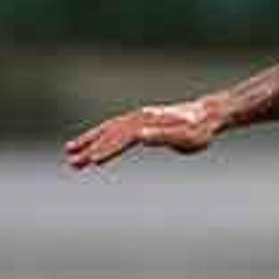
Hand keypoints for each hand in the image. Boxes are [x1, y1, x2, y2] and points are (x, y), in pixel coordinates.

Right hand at [65, 97, 226, 169]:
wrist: (208, 115)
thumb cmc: (200, 130)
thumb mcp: (186, 136)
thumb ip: (164, 136)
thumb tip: (140, 135)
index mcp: (147, 122)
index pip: (121, 138)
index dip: (107, 150)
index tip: (91, 162)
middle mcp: (138, 117)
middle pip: (109, 133)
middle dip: (90, 149)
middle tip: (72, 164)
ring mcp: (137, 118)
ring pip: (107, 130)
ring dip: (89, 141)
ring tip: (70, 154)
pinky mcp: (139, 121)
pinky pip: (114, 129)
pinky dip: (100, 136)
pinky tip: (91, 145)